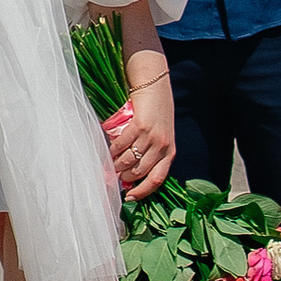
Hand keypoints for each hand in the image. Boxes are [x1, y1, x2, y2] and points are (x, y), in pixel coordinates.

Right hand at [106, 75, 174, 199]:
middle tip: (115, 176)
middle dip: (125, 177)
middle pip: (140, 172)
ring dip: (117, 165)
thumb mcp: (162, 133)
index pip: (157, 180)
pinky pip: (122, 145)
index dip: (142, 192)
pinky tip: (110, 149)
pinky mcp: (140, 125)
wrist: (154, 82)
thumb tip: (133, 173)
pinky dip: (113, 150)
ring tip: (111, 163)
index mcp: (170, 152)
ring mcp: (152, 136)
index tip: (129, 198)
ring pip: (129, 161)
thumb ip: (152, 152)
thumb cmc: (157, 109)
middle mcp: (163, 146)